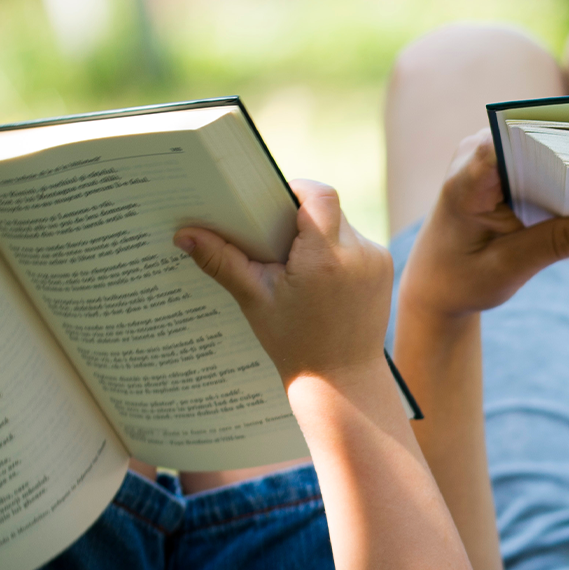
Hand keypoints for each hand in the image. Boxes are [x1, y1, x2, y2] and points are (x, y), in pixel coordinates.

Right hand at [176, 181, 391, 384]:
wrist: (342, 380)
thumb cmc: (295, 343)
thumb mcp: (255, 300)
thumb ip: (222, 261)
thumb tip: (183, 234)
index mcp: (325, 257)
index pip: (318, 195)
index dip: (295, 190)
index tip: (271, 203)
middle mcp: (358, 253)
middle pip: (327, 209)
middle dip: (299, 217)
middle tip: (273, 238)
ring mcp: (377, 260)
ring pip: (342, 225)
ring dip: (318, 235)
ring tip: (294, 263)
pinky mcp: (385, 268)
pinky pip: (356, 243)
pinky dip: (335, 250)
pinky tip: (317, 277)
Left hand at [400, 129, 568, 319]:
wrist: (438, 285)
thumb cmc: (463, 279)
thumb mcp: (508, 269)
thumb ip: (555, 245)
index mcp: (465, 180)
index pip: (514, 140)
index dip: (559, 138)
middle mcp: (478, 156)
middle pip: (536, 136)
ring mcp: (494, 157)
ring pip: (546, 144)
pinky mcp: (510, 166)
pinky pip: (548, 160)